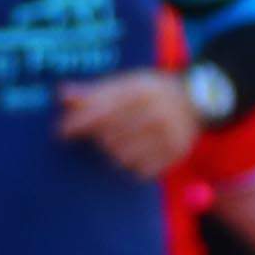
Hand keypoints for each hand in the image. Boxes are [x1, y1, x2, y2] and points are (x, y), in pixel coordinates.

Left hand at [56, 69, 201, 178]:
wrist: (194, 100)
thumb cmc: (148, 93)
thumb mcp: (124, 84)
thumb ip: (93, 93)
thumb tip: (62, 95)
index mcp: (140, 90)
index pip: (102, 109)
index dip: (79, 122)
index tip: (61, 132)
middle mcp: (156, 111)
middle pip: (108, 136)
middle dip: (98, 137)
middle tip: (100, 134)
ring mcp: (169, 133)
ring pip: (121, 155)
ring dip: (113, 151)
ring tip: (119, 141)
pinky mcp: (176, 152)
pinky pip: (140, 169)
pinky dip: (132, 164)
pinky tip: (135, 152)